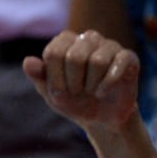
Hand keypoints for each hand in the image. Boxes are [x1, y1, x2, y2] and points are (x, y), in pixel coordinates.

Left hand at [22, 30, 139, 131]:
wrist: (100, 119)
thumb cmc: (73, 101)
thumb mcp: (52, 93)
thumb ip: (39, 77)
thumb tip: (27, 61)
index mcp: (66, 42)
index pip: (54, 51)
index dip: (55, 79)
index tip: (59, 91)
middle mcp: (88, 38)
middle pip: (75, 56)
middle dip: (73, 84)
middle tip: (77, 92)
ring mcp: (110, 45)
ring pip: (98, 61)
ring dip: (91, 86)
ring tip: (92, 91)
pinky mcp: (128, 57)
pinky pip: (118, 65)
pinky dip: (107, 86)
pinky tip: (104, 92)